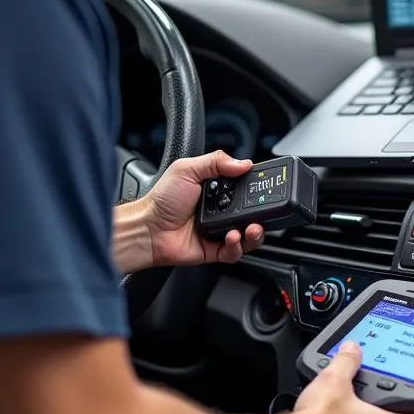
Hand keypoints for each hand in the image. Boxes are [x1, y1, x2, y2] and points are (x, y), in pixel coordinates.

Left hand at [141, 151, 265, 268]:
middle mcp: (219, 210)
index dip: (257, 190)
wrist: (147, 228)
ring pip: (247, 235)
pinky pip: (234, 252)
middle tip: (263, 212)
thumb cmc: (161, 200)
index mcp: (215, 189)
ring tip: (251, 228)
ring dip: (254, 233)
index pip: (245, 189)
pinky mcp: (214, 250)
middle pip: (251, 213)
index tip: (265, 189)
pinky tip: (233, 237)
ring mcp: (218, 231)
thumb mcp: (187, 169)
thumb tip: (243, 162)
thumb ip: (216, 161)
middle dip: (261, 214)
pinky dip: (238, 246)